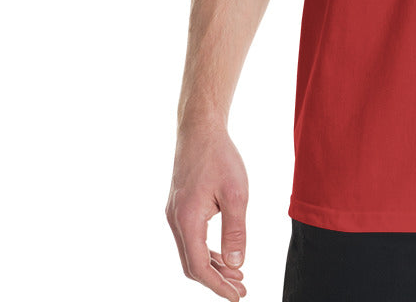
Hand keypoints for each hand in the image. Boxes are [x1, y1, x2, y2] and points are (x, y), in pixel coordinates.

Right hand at [166, 120, 248, 300]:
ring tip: (237, 275)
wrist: (200, 129)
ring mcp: (174, 213)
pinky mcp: (179, 206)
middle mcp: (175, 221)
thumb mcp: (235, 194)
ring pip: (191, 251)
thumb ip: (235, 230)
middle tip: (241, 290)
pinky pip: (191, 237)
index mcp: (187, 220)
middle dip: (216, 280)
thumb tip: (236, 264)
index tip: (237, 297)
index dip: (217, 286)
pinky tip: (224, 253)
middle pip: (192, 264)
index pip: (199, 267)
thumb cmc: (219, 157)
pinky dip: (207, 250)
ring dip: (213, 265)